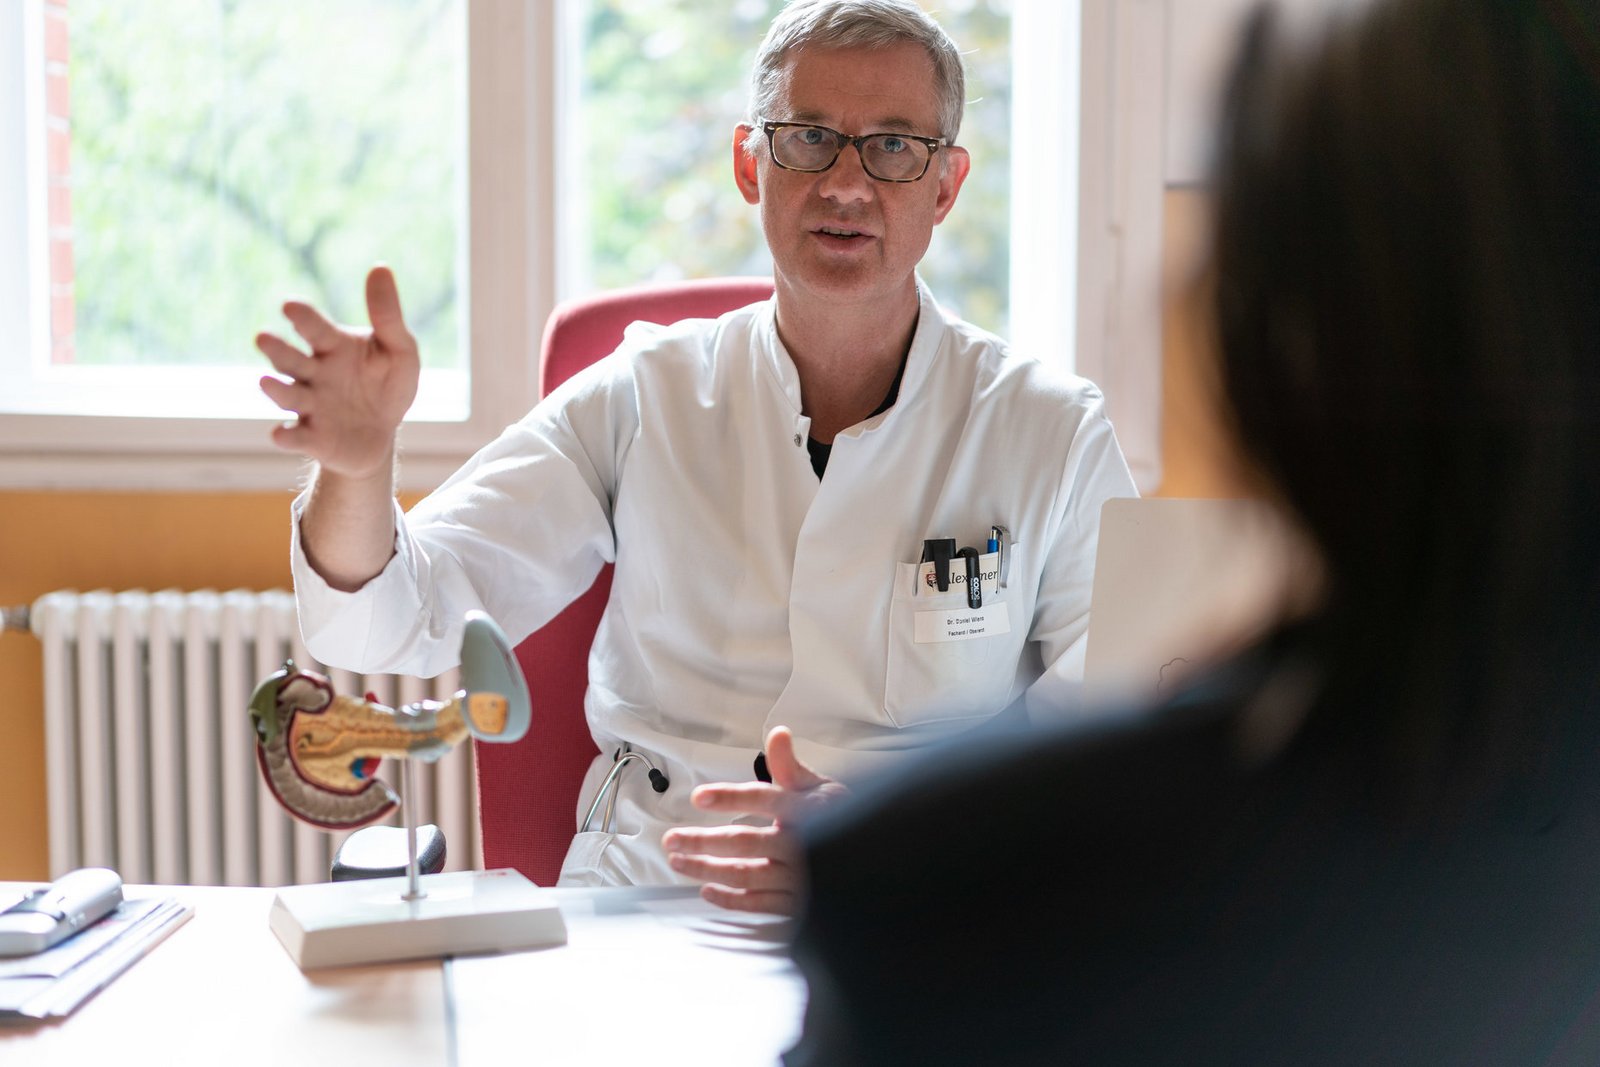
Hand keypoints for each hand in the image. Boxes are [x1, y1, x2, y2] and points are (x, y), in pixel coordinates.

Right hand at [256, 265, 419, 479]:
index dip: (303, 317)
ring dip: (276, 388)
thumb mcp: (399, 350)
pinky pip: (295, 436)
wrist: (382, 434)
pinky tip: (280, 435)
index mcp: (333, 347)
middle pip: (290, 359)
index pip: (315, 328)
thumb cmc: (386, 384)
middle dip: (277, 350)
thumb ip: (388, 315)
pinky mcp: (312, 437)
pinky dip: (286, 436)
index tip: (290, 306)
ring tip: (265, 381)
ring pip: (288, 394)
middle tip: (263, 338)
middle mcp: (313, 374)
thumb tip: (380, 267)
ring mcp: (309, 406)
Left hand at [662, 725, 847, 914]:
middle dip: (702, 841)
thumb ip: (790, 766)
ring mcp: (800, 880)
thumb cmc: (843, 821)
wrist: (875, 864)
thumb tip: (777, 733)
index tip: (699, 797)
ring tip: (679, 860)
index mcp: (807, 811)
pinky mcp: (797, 906)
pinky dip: (730, 900)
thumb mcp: (821, 788)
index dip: (730, 797)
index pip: (763, 799)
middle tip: (672, 839)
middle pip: (744, 842)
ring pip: (745, 874)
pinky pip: (758, 906)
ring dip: (707, 869)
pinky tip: (707, 890)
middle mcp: (803, 846)